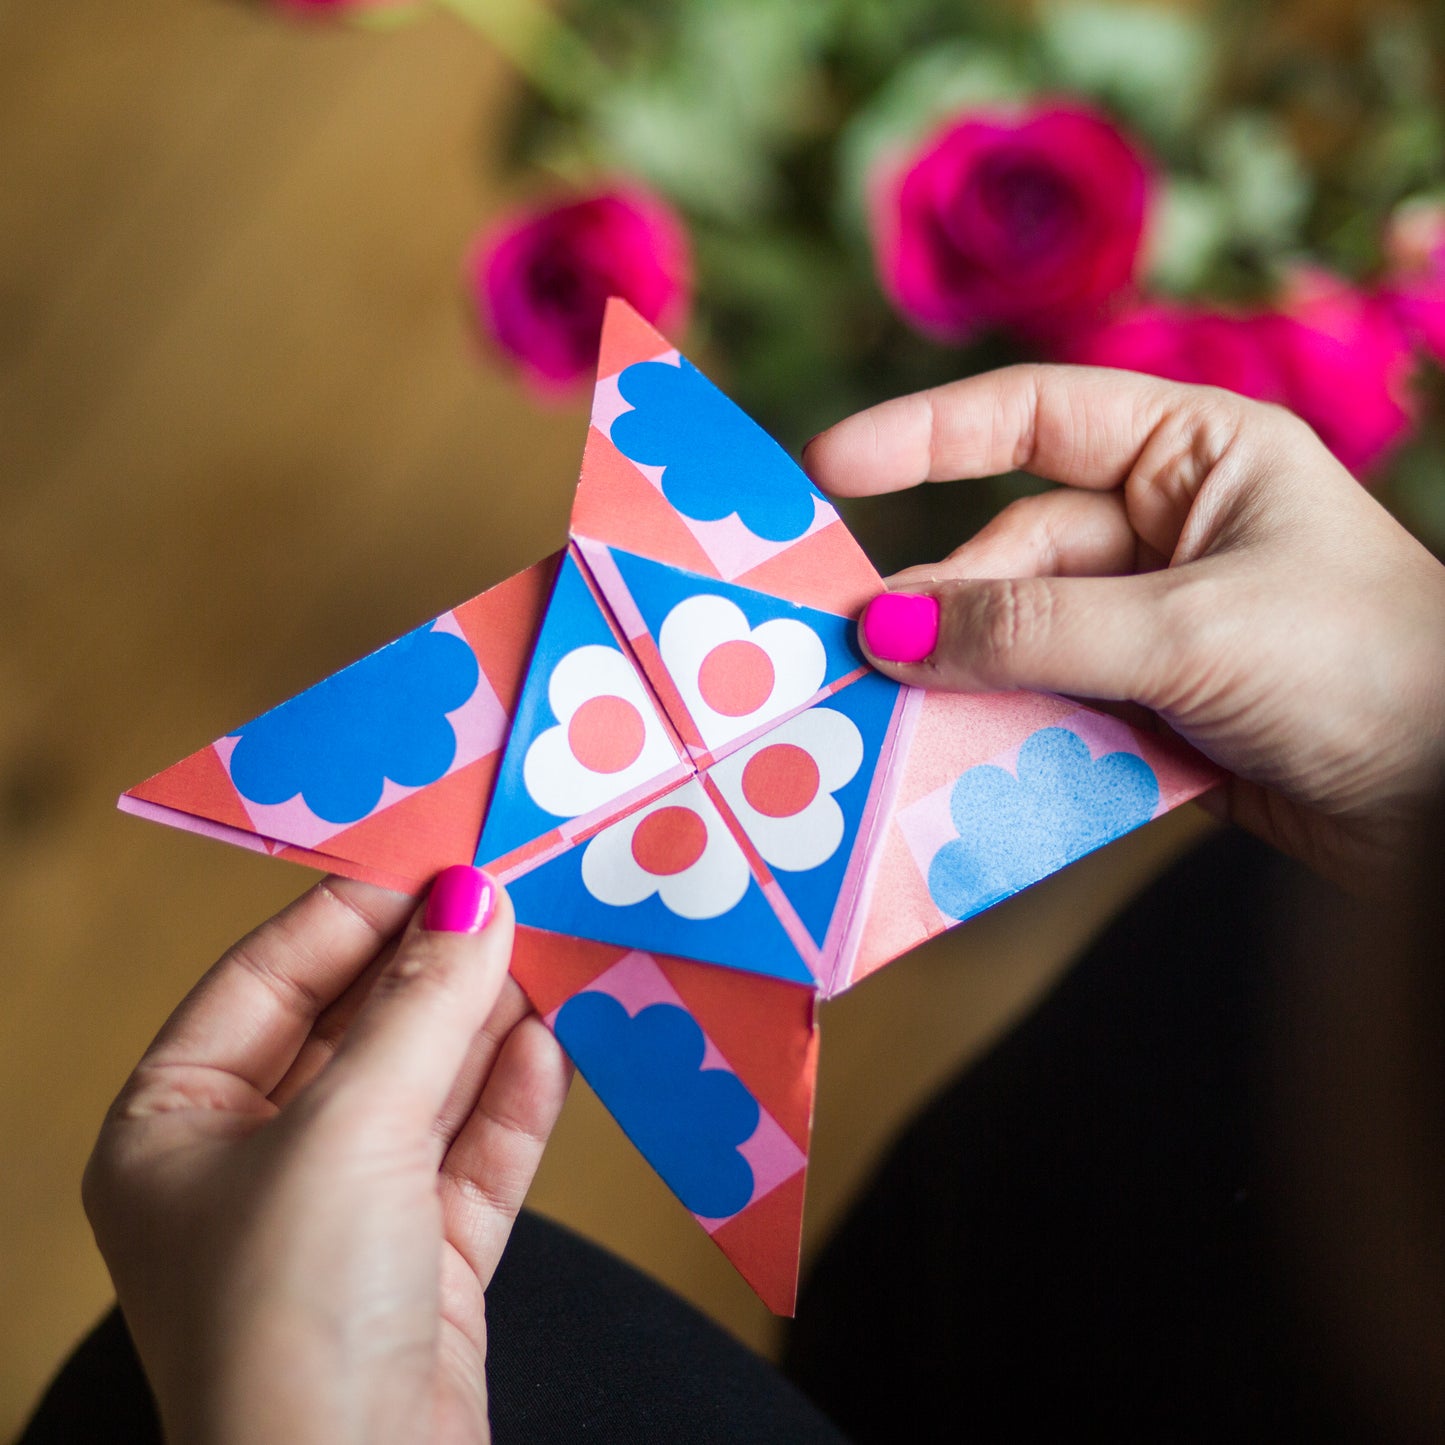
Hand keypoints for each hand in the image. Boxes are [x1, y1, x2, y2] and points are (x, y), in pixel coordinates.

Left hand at [83, 866, 570, 1444]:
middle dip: (431, 967)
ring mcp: (342, 1215)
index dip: (351, 912)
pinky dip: (512, 1098)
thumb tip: (474, 901)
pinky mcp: (421, 1261)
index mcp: (174, 1127)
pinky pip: (470, 1154)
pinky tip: (553, 1039)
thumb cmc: (295, 1313)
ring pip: (424, 1086)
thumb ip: (420, 1005)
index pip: (266, 978)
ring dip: (484, 1023)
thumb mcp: (350, 1128)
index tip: (435, 858)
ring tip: (546, 950)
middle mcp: (252, 1165)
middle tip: (507, 895)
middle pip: (355, 1028)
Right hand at [806, 365, 1444, 889]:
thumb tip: (886, 629)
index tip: (829, 469)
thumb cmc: (1361, 667)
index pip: (1039, 415)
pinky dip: (1003, 732)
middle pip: (1016, 551)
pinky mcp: (1149, 707)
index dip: (928, 435)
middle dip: (945, 604)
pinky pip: (1046, 705)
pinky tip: (960, 762)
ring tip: (893, 716)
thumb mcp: (1189, 631)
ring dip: (965, 678)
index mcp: (1198, 454)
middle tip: (856, 653)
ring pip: (1020, 637)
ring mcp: (1154, 623)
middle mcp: (1168, 528)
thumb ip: (1032, 630)